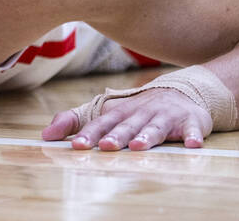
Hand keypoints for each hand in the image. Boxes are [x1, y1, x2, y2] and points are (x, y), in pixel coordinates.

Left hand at [41, 88, 212, 150]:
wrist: (181, 92)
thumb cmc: (136, 108)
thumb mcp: (106, 111)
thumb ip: (74, 121)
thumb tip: (45, 135)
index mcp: (120, 111)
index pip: (101, 122)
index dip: (89, 133)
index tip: (76, 146)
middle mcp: (141, 112)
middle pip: (127, 125)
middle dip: (117, 135)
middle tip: (107, 147)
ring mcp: (166, 116)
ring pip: (156, 127)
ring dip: (147, 136)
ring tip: (138, 146)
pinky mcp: (191, 122)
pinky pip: (193, 130)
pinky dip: (193, 136)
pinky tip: (193, 145)